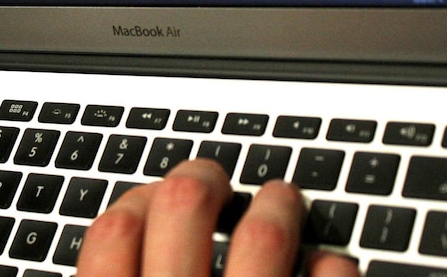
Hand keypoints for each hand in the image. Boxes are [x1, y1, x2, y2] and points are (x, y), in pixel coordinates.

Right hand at [76, 159, 359, 276]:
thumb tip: (122, 245)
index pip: (114, 231)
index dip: (136, 202)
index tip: (152, 200)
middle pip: (185, 204)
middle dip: (203, 179)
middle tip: (212, 180)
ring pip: (265, 232)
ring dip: (280, 203)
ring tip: (284, 198)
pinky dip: (332, 266)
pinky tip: (329, 266)